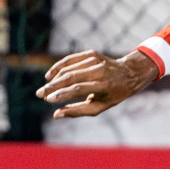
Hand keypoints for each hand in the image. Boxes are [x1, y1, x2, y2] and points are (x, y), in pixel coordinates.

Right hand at [37, 49, 159, 117]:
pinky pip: (71, 59)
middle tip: (39, 94)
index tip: (48, 100)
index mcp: (105, 85)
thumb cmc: (113, 94)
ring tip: (45, 88)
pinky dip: (59, 67)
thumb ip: (78, 111)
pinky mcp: (92, 53)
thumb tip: (56, 114)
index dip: (62, 94)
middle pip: (72, 77)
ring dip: (54, 78)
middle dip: (53, 86)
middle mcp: (101, 70)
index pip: (79, 89)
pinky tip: (50, 75)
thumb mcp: (101, 106)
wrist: (130, 74)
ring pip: (69, 68)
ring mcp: (96, 60)